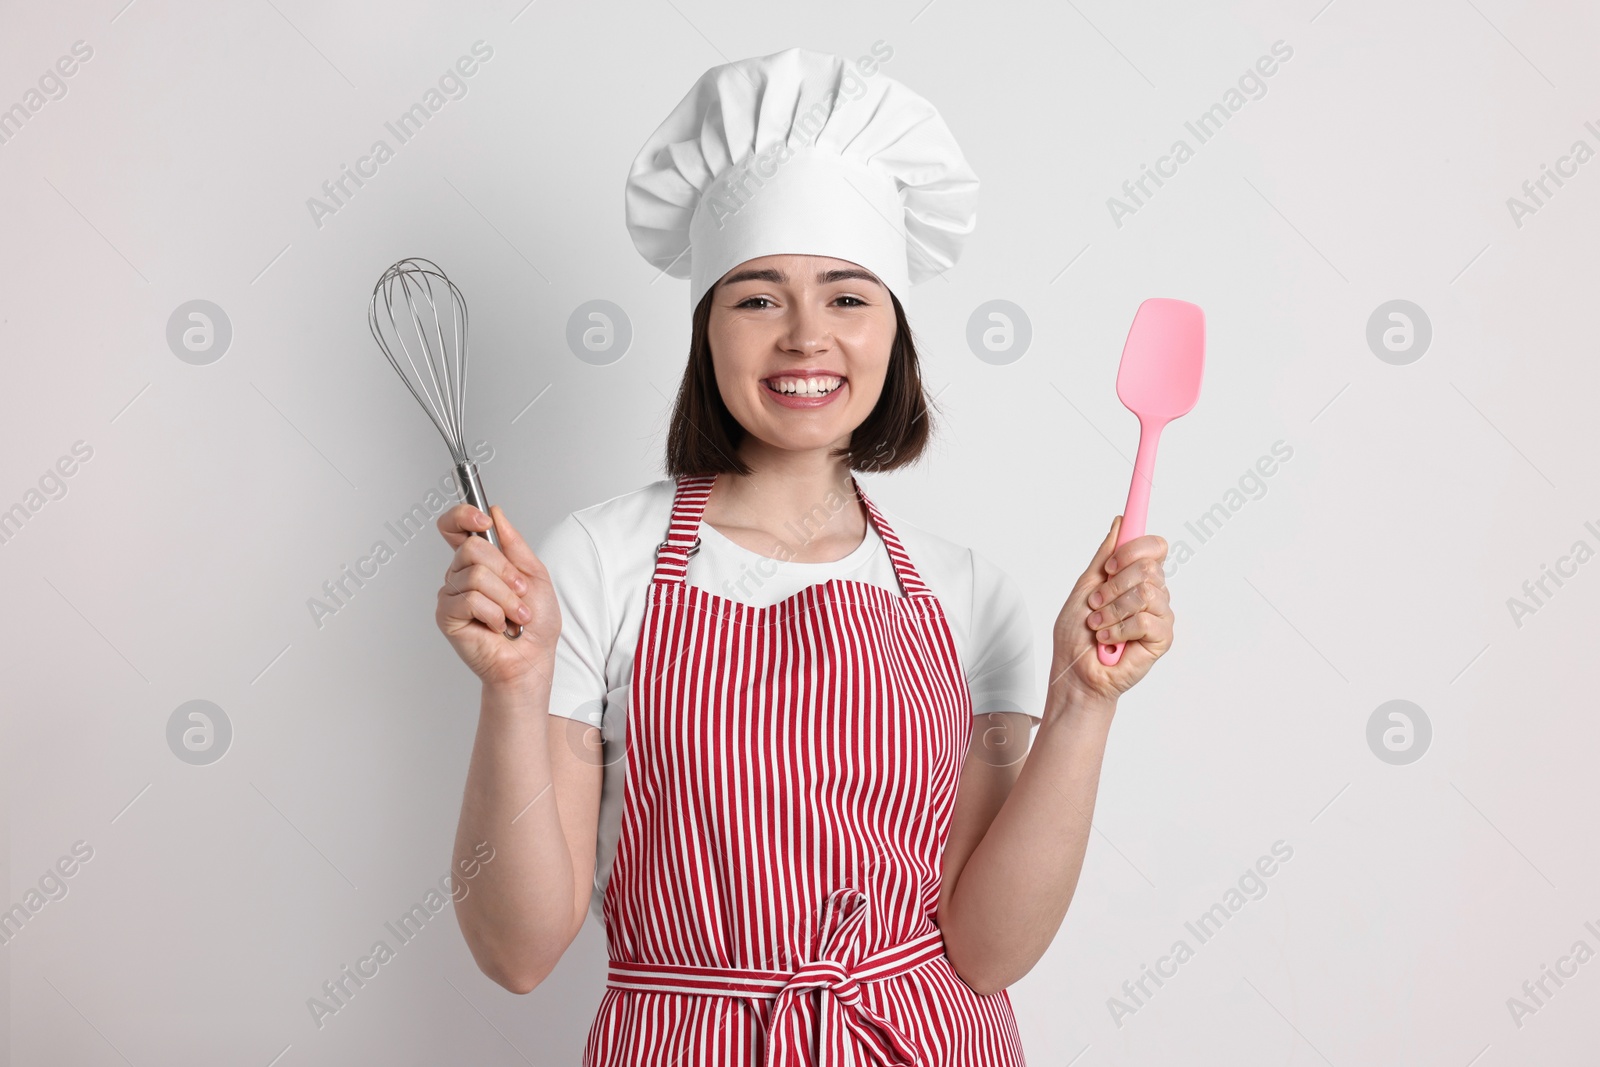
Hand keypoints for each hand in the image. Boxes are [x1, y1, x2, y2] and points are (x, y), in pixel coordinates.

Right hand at [435, 504, 559, 687]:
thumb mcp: (534, 574)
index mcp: (479, 561)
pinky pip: (471, 600)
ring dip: (506, 598)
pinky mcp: (447, 615)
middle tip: (520, 592)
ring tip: (514, 615)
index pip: (454, 526)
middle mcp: (460, 574)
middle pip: (471, 548)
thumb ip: (514, 543)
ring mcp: (451, 594)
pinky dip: (494, 613)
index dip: (463, 516)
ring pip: (476, 575)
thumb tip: (495, 513)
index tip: (483, 522)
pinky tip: (498, 626)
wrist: (532, 659)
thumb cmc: (535, 623)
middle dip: (506, 571)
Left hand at [1050, 515, 1173, 703]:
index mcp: (1135, 577)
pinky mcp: (1162, 638)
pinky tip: (1109, 641)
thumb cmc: (1077, 635)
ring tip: (1100, 626)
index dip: (1134, 548)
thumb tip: (1120, 522)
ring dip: (1112, 611)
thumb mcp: (1085, 587)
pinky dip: (1119, 630)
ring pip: (1146, 592)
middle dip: (1113, 587)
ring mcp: (1159, 614)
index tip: (1110, 565)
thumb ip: (1104, 556)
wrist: (1075, 672)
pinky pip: (1146, 620)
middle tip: (1096, 604)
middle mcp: (1152, 592)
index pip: (1154, 547)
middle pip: (1148, 567)